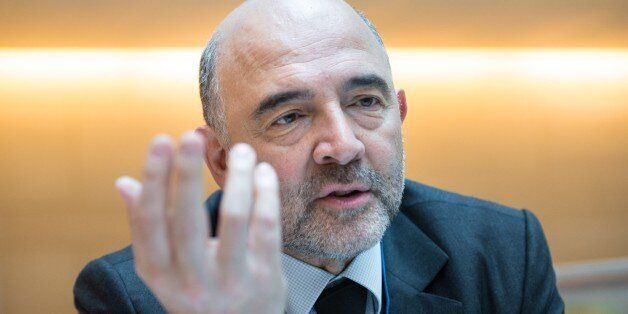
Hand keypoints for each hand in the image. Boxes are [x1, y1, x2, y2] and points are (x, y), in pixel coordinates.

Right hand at [114, 132, 286, 312]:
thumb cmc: (198, 292)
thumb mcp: (165, 269)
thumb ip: (146, 228)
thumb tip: (123, 183)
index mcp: (160, 274)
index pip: (150, 222)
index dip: (154, 180)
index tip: (161, 141)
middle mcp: (192, 281)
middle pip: (186, 221)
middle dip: (187, 175)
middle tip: (192, 136)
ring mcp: (231, 281)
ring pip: (234, 219)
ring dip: (238, 178)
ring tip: (240, 149)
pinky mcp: (265, 277)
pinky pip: (267, 228)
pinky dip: (266, 195)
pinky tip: (263, 172)